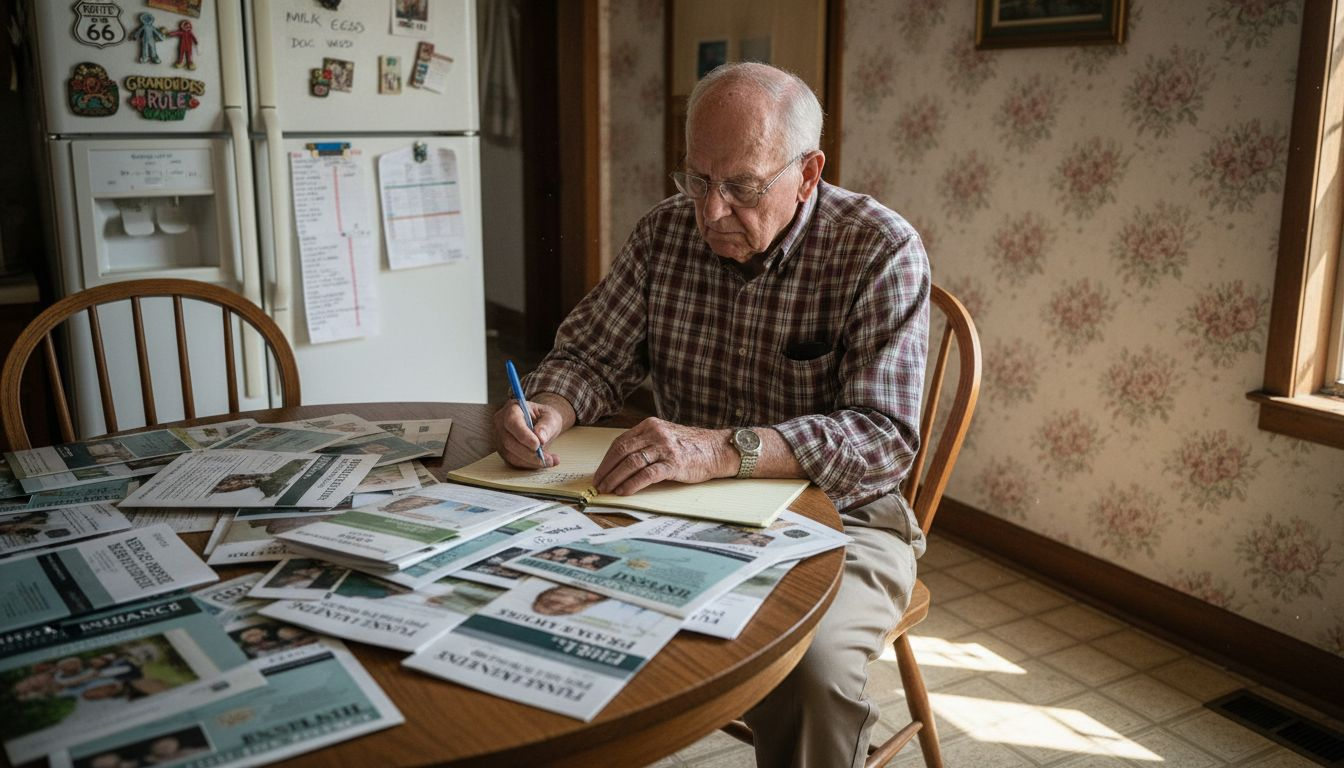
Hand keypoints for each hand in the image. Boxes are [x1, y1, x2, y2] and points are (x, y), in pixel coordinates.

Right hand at [491, 393, 573, 468]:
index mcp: (513, 409)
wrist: (541, 424)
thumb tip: (540, 437)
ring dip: (530, 461)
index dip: (523, 435)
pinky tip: (543, 463)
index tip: (537, 445)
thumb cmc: (544, 417)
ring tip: (550, 461)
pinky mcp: (503, 451)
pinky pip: (513, 461)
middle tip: (548, 458)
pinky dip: (529, 464)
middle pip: (509, 441)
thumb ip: (547, 426)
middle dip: (529, 453)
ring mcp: (500, 438)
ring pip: (510, 454)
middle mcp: (502, 423)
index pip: (512, 422)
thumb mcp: (551, 417)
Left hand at [593, 417, 734, 495]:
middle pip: (623, 452)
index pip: (621, 442)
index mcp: (650, 426)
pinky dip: (632, 484)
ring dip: (616, 478)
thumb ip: (645, 443)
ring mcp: (665, 448)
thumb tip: (620, 463)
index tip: (600, 473)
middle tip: (599, 484)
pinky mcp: (674, 463)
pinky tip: (624, 491)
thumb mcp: (665, 436)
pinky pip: (647, 474)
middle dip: (607, 470)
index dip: (607, 459)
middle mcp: (656, 434)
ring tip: (608, 489)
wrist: (716, 450)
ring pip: (632, 463)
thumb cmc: (690, 447)